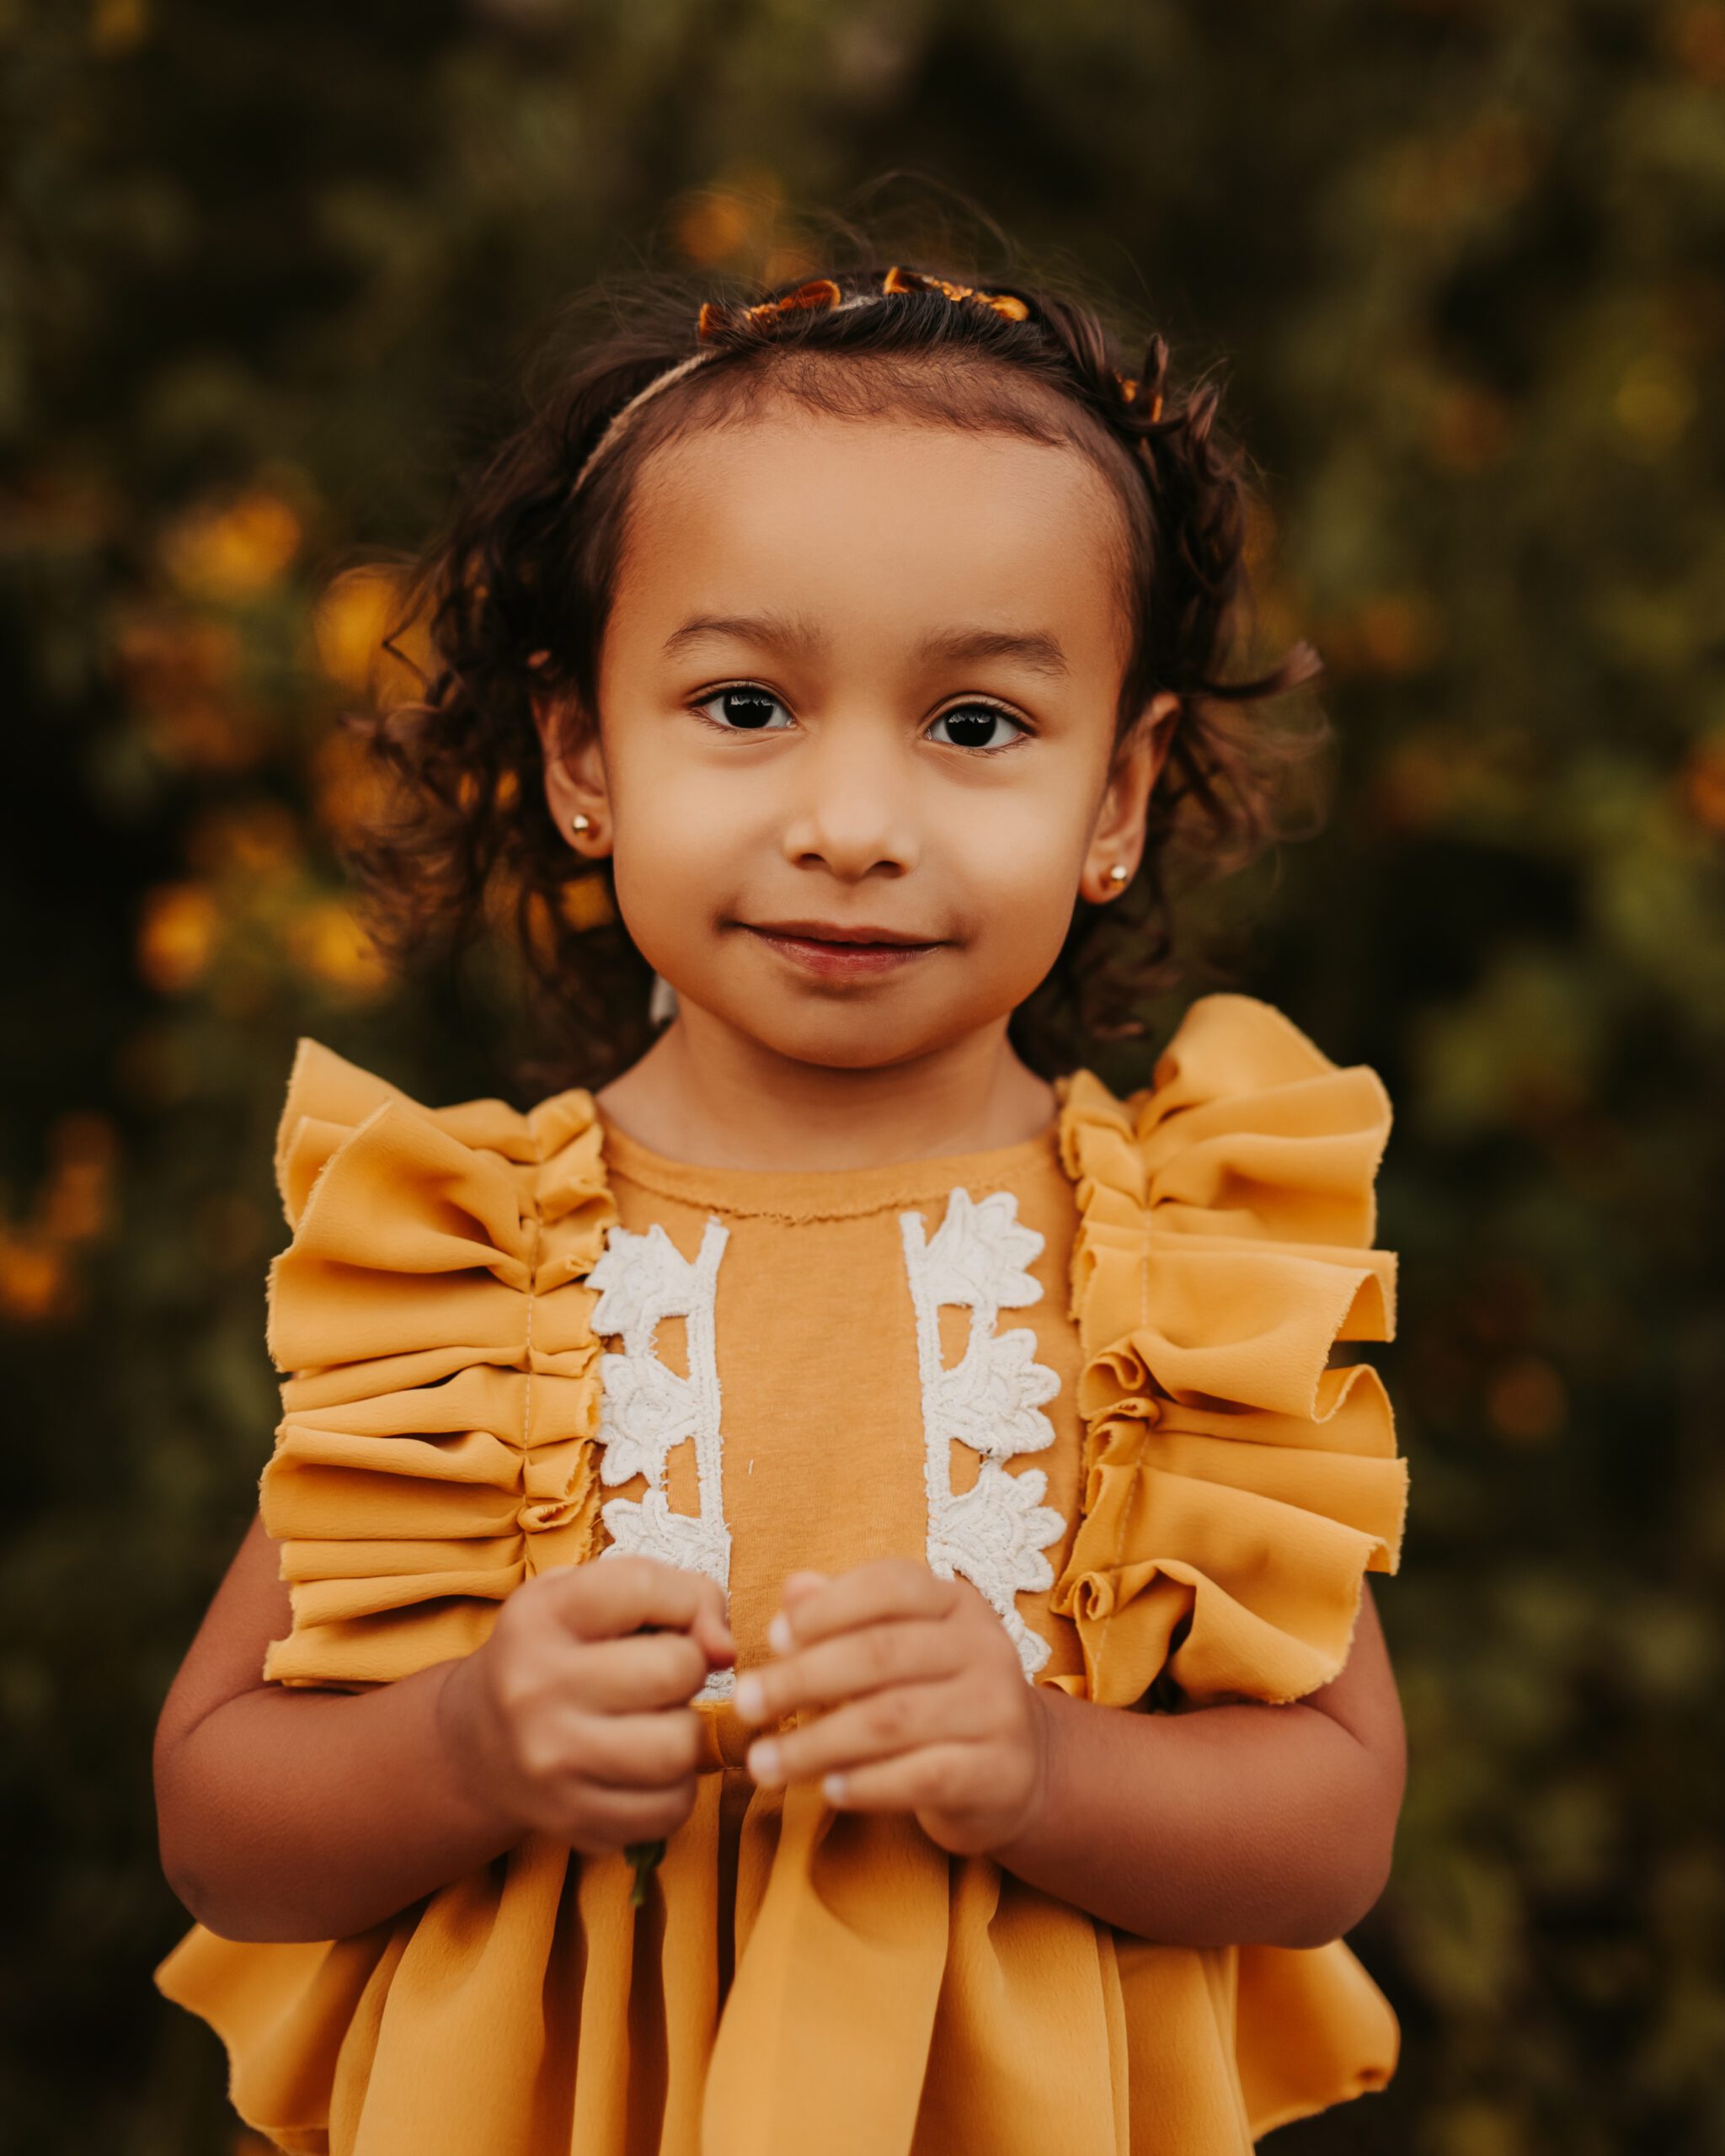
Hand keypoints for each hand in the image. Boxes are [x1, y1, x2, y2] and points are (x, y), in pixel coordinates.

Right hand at [437, 1554, 733, 1858]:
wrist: (477, 1745)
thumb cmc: (557, 1653)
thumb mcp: (593, 1597)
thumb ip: (674, 1594)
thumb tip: (725, 1650)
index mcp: (539, 1615)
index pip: (644, 1586)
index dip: (684, 1601)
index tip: (671, 1620)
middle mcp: (535, 1687)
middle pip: (676, 1670)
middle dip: (688, 1669)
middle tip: (662, 1678)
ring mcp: (550, 1761)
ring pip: (680, 1747)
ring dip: (686, 1733)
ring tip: (656, 1722)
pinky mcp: (571, 1820)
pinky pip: (671, 1809)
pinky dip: (675, 1788)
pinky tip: (645, 1768)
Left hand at [732, 1557, 1050, 1857]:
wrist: (1022, 1771)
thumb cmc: (939, 1697)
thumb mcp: (902, 1645)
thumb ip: (846, 1615)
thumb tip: (792, 1588)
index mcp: (956, 1603)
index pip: (891, 1585)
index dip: (827, 1608)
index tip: (772, 1638)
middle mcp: (984, 1647)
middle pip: (880, 1654)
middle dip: (802, 1679)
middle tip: (745, 1704)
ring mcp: (997, 1710)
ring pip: (891, 1719)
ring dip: (816, 1743)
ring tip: (763, 1762)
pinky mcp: (997, 1772)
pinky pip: (920, 1776)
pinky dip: (866, 1784)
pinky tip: (827, 1790)